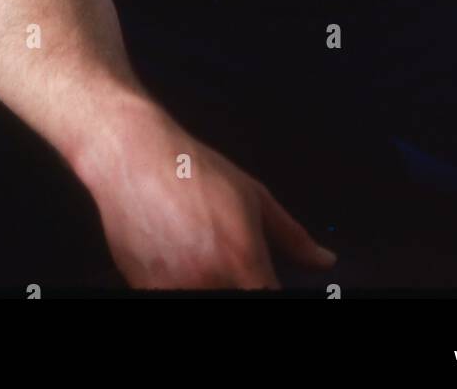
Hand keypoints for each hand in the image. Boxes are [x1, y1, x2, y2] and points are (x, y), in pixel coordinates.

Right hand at [78, 101, 336, 289]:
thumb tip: (323, 260)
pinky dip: (179, 282)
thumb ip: (293, 236)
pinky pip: (171, 296)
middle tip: (229, 261)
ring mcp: (174, 288)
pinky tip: (176, 258)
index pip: (269, 300)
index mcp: (243, 260)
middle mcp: (209, 280)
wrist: (133, 156)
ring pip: (202, 298)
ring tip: (199, 254)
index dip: (271, 292)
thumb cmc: (191, 169)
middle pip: (235, 300)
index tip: (268, 283)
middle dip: (239, 284)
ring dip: (208, 283)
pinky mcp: (144, 289)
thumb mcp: (253, 194)